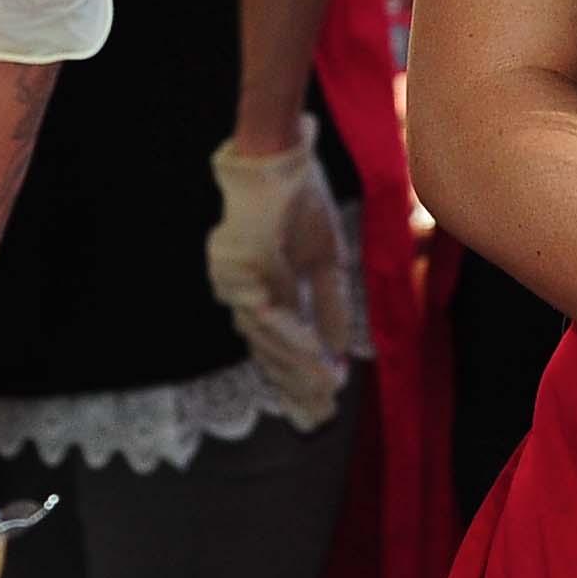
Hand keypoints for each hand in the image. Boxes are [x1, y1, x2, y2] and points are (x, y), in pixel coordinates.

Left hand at [208, 130, 351, 427]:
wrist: (281, 160)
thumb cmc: (302, 201)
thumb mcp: (327, 259)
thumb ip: (329, 305)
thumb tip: (339, 350)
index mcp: (261, 290)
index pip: (275, 344)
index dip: (296, 376)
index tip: (317, 405)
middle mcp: (241, 293)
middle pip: (266, 352)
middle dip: (295, 386)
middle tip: (318, 417)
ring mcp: (237, 284)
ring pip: (267, 341)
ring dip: (299, 370)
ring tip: (326, 394)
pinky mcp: (241, 273)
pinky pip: (271, 318)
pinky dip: (296, 342)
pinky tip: (318, 363)